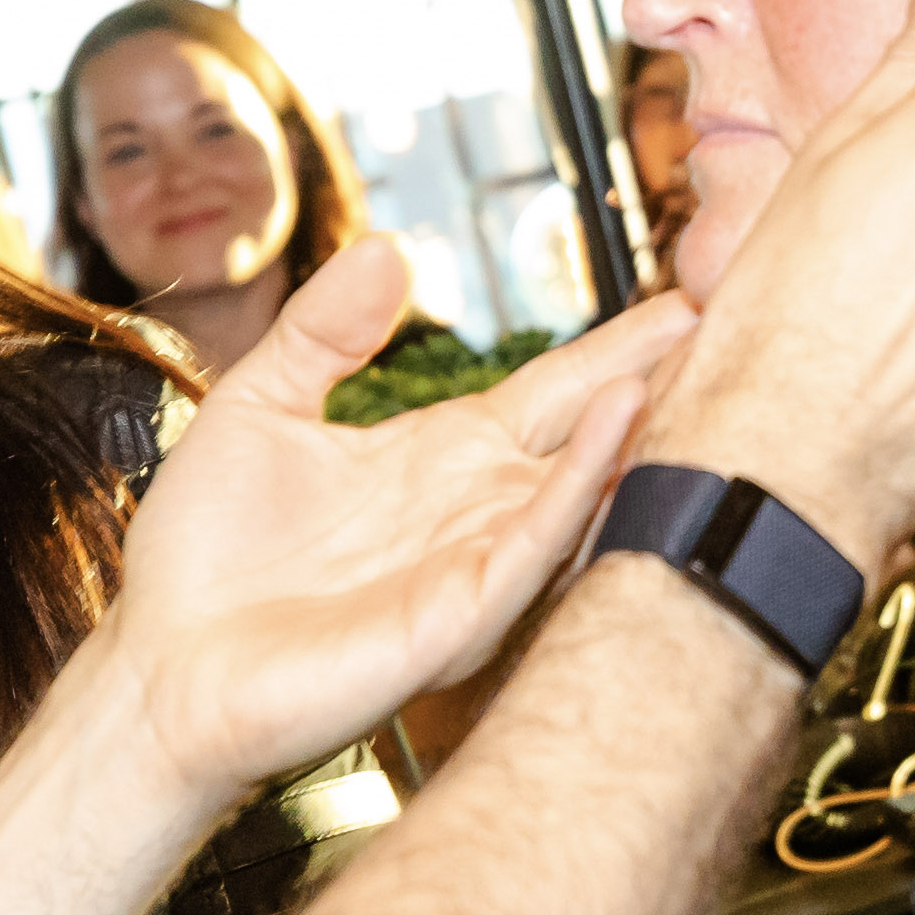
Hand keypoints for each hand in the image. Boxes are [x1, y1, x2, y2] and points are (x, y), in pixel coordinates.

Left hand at [99, 245, 689, 797]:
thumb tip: (389, 248)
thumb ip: (326, 330)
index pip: (560, 387)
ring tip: (710, 354)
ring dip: (648, 426)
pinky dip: (584, 483)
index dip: (625, 343)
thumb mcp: (261, 404)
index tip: (696, 293)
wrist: (163, 665)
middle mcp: (480, 509)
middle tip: (751, 314)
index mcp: (446, 456)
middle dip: (674, 382)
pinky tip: (621, 421)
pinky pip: (536, 544)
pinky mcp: (457, 616)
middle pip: (601, 434)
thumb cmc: (206, 558)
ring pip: (590, 489)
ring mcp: (478, 564)